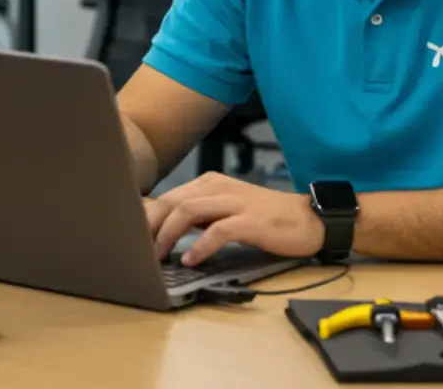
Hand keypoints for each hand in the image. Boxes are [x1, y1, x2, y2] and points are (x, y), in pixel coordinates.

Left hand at [147, 172, 324, 265]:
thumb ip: (200, 215)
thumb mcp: (226, 210)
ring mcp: (235, 201)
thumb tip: (165, 230)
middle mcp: (219, 187)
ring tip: (159, 256)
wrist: (309, 219)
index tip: (134, 238)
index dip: (148, 217)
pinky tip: (191, 260)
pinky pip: (217, 231)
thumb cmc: (265, 219)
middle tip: (139, 249)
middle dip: (151, 226)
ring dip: (168, 235)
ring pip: (188, 211)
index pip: (168, 196)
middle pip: (172, 201)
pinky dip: (200, 246)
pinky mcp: (251, 221)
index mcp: (210, 183)